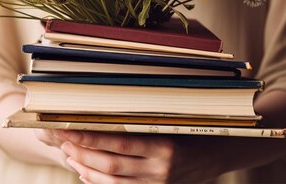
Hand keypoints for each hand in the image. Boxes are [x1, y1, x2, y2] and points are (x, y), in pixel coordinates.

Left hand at [51, 130, 220, 183]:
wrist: (220, 154)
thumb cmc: (195, 127)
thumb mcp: (174, 119)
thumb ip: (145, 118)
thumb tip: (107, 108)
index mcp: (165, 144)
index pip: (119, 142)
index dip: (90, 137)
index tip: (69, 129)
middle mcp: (161, 168)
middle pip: (111, 165)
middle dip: (83, 154)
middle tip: (64, 143)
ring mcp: (158, 183)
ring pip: (113, 182)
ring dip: (88, 170)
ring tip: (71, 157)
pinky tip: (87, 174)